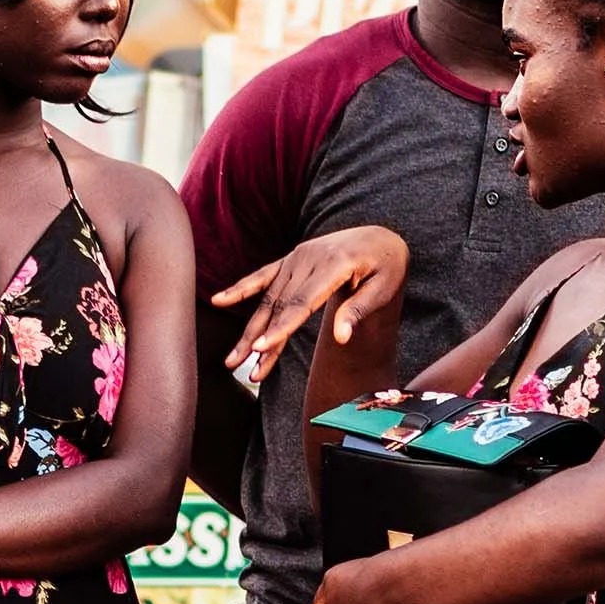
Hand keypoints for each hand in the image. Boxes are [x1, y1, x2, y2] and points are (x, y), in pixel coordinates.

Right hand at [210, 226, 409, 381]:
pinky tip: (218, 301)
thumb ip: (359, 310)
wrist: (379, 236)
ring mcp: (297, 257)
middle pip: (279, 305)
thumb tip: (341, 339)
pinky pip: (262, 276)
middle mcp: (309, 258)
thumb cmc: (386, 266)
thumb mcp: (383, 288)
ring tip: (233, 360)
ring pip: (268, 299)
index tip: (260, 349)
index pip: (303, 303)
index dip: (280, 328)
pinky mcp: (290, 259)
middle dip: (258, 338)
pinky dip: (240, 288)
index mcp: (335, 264)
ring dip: (250, 330)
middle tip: (240, 367)